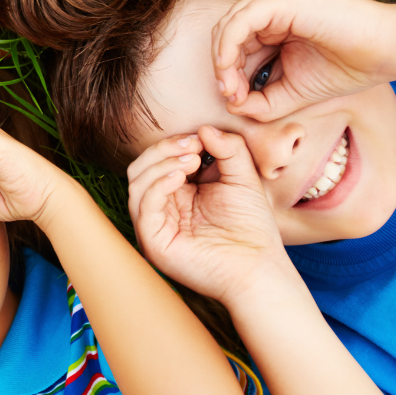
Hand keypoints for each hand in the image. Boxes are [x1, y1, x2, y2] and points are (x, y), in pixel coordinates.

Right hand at [127, 127, 291, 304]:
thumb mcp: (242, 177)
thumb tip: (204, 127)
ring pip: (136, 182)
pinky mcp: (154, 241)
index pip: (158, 160)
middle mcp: (161, 208)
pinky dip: (157, 185)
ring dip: (161, 164)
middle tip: (193, 145)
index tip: (200, 137)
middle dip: (163, 149)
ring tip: (190, 160)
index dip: (173, 143)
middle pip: (141, 167)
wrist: (259, 267)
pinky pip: (143, 206)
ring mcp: (155, 225)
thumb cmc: (251, 227)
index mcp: (177, 194)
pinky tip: (180, 176)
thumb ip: (228, 149)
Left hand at [212, 0, 395, 119]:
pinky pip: (241, 19)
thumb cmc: (347, 68)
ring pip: (229, 26)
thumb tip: (232, 106)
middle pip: (226, 35)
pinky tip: (229, 68)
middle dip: (222, 69)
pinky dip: (229, 45)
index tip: (235, 102)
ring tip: (232, 89)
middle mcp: (271, 7)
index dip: (227, 74)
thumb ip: (263, 102)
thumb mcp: (294, 92)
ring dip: (223, 61)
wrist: (388, 51)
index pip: (234, 46)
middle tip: (231, 97)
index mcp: (273, 24)